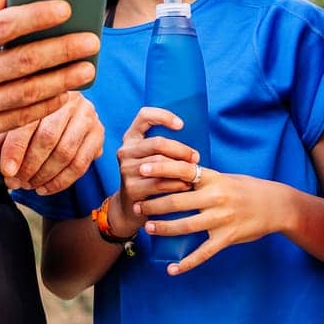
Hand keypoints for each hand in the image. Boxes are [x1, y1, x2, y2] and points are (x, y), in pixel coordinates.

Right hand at [0, 0, 99, 143]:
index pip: (4, 26)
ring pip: (28, 92)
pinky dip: (47, 105)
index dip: (37, 16)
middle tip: (91, 41)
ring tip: (89, 68)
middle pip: (24, 61)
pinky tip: (67, 92)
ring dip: (64, 80)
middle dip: (62, 50)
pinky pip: (21, 118)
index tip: (66, 8)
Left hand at [0, 92, 103, 193]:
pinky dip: (61, 181)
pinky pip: (81, 164)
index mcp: (45, 91)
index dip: (16, 150)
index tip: (6, 172)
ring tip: (28, 186)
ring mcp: (88, 116)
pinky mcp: (99, 133)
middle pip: (48, 138)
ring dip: (44, 176)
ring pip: (66, 152)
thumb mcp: (14, 124)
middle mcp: (70, 99)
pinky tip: (44, 189)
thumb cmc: (34, 119)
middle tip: (15, 183)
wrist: (67, 114)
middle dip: (29, 166)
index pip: (29, 122)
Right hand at [110, 106, 199, 237]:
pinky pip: (159, 183)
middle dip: (181, 150)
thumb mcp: (151, 157)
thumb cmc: (151, 176)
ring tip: (194, 173)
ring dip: (181, 168)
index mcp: (131, 137)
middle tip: (195, 157)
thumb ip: (165, 146)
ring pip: (160, 164)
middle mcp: (125, 151)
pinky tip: (186, 185)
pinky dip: (176, 184)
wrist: (131, 207)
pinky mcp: (131, 188)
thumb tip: (197, 137)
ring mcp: (126, 169)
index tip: (182, 125)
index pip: (144, 115)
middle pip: (157, 143)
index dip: (163, 116)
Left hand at [136, 170, 280, 274]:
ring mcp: (222, 219)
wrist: (277, 205)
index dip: (161, 169)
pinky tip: (172, 269)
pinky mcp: (227, 238)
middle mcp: (216, 198)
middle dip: (154, 204)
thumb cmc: (248, 189)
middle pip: (178, 201)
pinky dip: (186, 263)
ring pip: (186, 226)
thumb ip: (203, 179)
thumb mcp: (225, 178)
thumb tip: (175, 175)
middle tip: (137, 206)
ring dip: (164, 228)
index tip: (143, 170)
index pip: (184, 171)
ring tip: (148, 228)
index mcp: (215, 179)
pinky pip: (203, 253)